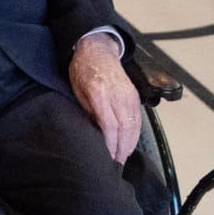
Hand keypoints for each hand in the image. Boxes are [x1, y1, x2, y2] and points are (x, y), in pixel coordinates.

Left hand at [70, 32, 141, 163]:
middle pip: (124, 127)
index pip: (109, 124)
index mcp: (100, 92)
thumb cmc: (82, 70)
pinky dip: (134, 133)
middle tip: (116, 163)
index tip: (106, 156)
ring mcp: (129, 95)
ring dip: (129, 144)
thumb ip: (86, 109)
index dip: (109, 143)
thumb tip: (94, 132)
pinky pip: (137, 119)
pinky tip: (129, 143)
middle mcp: (118, 95)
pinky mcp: (135, 96)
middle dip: (121, 148)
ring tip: (122, 157)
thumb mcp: (76, 89)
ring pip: (134, 125)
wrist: (98, 51)